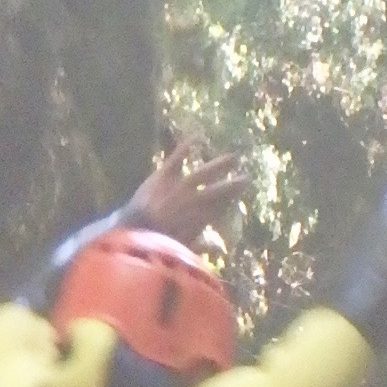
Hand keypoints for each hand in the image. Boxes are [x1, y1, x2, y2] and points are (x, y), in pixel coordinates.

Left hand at [126, 135, 246, 243]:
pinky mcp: (165, 174)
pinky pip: (178, 157)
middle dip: (235, 184)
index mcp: (202, 218)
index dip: (232, 201)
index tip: (242, 197)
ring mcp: (181, 185)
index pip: (222, 207)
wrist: (139, 230)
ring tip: (234, 157)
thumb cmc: (161, 243)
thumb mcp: (185, 248)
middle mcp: (196, 200)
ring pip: (206, 173)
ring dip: (221, 164)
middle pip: (220, 190)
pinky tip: (198, 136)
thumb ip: (204, 246)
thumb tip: (220, 250)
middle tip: (247, 177)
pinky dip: (187, 146)